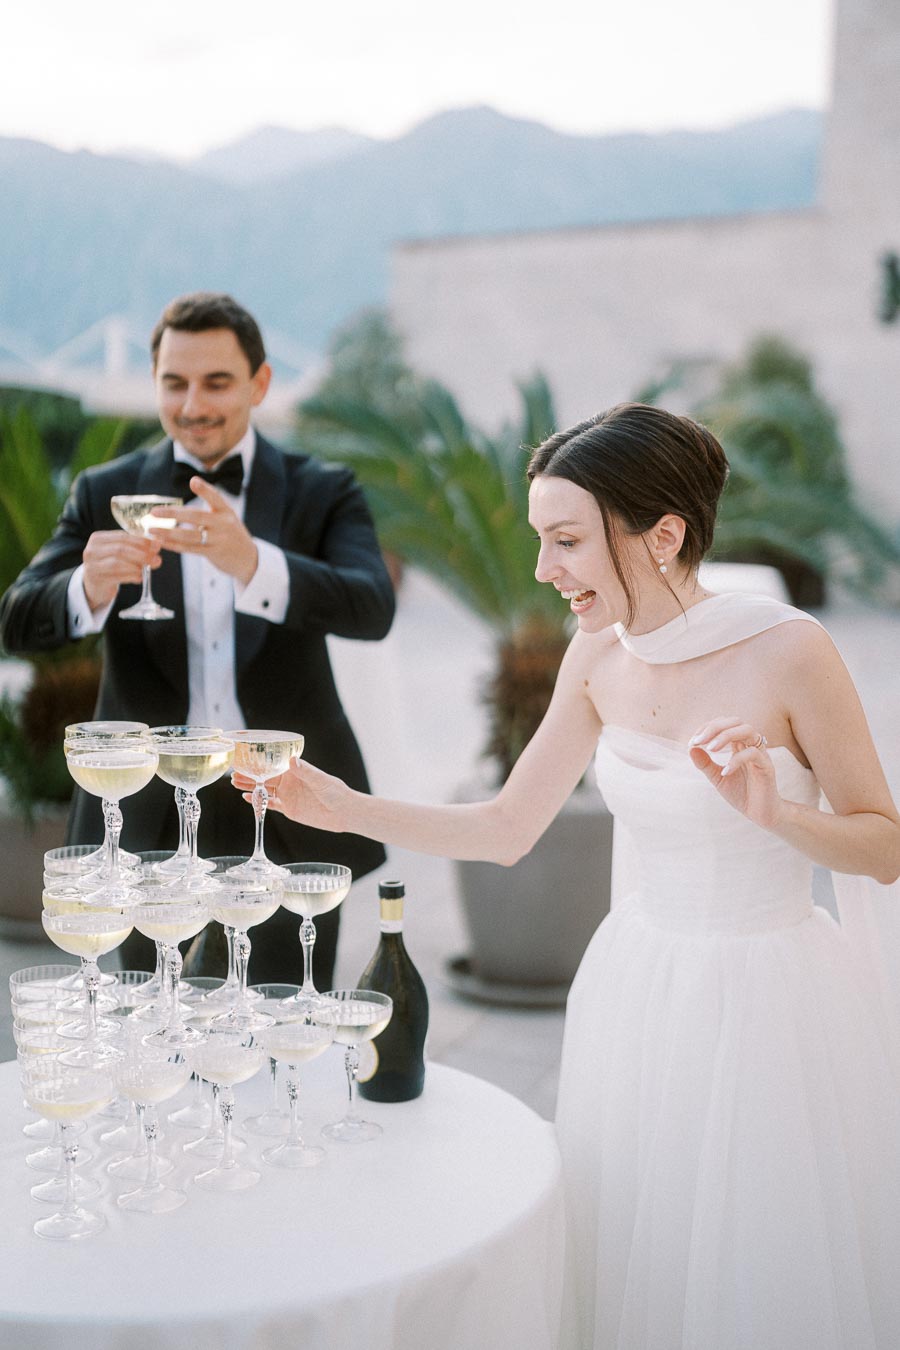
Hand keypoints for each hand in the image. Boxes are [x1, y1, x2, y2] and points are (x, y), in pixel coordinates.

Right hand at [83, 529, 160, 610]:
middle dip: (142, 554)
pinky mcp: (96, 579)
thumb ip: (135, 547)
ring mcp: (91, 565)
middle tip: (157, 559)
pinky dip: (131, 576)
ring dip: (136, 566)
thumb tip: (156, 544)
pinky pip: (116, 577)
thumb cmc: (110, 566)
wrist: (95, 586)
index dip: (141, 541)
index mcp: (98, 538)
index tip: (157, 545)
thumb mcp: (119, 553)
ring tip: (148, 568)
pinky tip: (140, 578)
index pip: (122, 536)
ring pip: (117, 563)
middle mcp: (91, 550)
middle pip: (120, 549)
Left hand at [148, 477, 257, 585]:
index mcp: (226, 512)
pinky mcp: (213, 553)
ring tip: (152, 529)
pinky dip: (174, 545)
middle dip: (173, 514)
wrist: (249, 559)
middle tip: (154, 511)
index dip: (204, 489)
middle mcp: (224, 524)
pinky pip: (190, 549)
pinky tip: (161, 542)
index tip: (193, 481)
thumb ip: (207, 512)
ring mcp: (219, 540)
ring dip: (168, 532)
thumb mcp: (226, 519)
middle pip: (195, 516)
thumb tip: (177, 510)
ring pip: (189, 535)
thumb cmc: (231, 535)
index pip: (215, 497)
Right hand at [232, 757, 349, 832]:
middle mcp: (289, 781)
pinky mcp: (289, 809)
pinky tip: (247, 798)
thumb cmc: (336, 792)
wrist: (344, 813)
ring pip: (264, 790)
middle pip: (264, 777)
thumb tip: (292, 760)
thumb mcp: (320, 780)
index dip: (258, 763)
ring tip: (235, 783)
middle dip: (249, 775)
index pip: (273, 765)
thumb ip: (305, 771)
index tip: (244, 759)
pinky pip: (270, 805)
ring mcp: (288, 795)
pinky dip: (259, 802)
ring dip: (250, 787)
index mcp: (295, 771)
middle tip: (233, 773)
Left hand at [689, 716, 784, 829]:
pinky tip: (724, 772)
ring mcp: (761, 754)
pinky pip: (754, 754)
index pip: (724, 723)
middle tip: (698, 741)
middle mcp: (751, 745)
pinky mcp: (767, 767)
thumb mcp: (717, 777)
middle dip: (715, 727)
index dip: (707, 728)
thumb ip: (705, 763)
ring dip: (726, 736)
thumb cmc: (741, 793)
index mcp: (740, 744)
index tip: (692, 742)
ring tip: (711, 749)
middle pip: (736, 721)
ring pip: (748, 730)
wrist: (760, 813)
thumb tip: (690, 748)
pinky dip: (736, 760)